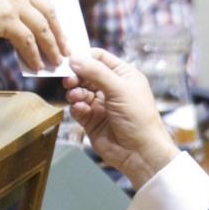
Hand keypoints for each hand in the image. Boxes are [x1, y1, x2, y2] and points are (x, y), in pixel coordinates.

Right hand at [0, 0, 65, 70]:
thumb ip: (10, 1)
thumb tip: (32, 28)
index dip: (55, 18)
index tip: (61, 32)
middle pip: (49, 12)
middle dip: (59, 34)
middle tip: (65, 50)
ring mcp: (13, 1)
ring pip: (42, 28)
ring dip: (51, 48)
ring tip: (55, 62)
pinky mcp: (6, 19)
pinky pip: (28, 41)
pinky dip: (34, 56)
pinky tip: (36, 66)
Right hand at [63, 48, 177, 186]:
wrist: (140, 152)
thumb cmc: (138, 118)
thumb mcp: (119, 89)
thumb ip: (96, 72)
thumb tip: (74, 59)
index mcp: (123, 75)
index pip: (100, 57)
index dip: (84, 57)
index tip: (70, 59)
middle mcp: (111, 88)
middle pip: (86, 73)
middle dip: (76, 75)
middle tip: (69, 80)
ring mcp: (101, 104)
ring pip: (79, 91)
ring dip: (75, 92)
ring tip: (76, 96)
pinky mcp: (92, 120)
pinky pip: (78, 108)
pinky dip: (76, 107)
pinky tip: (80, 109)